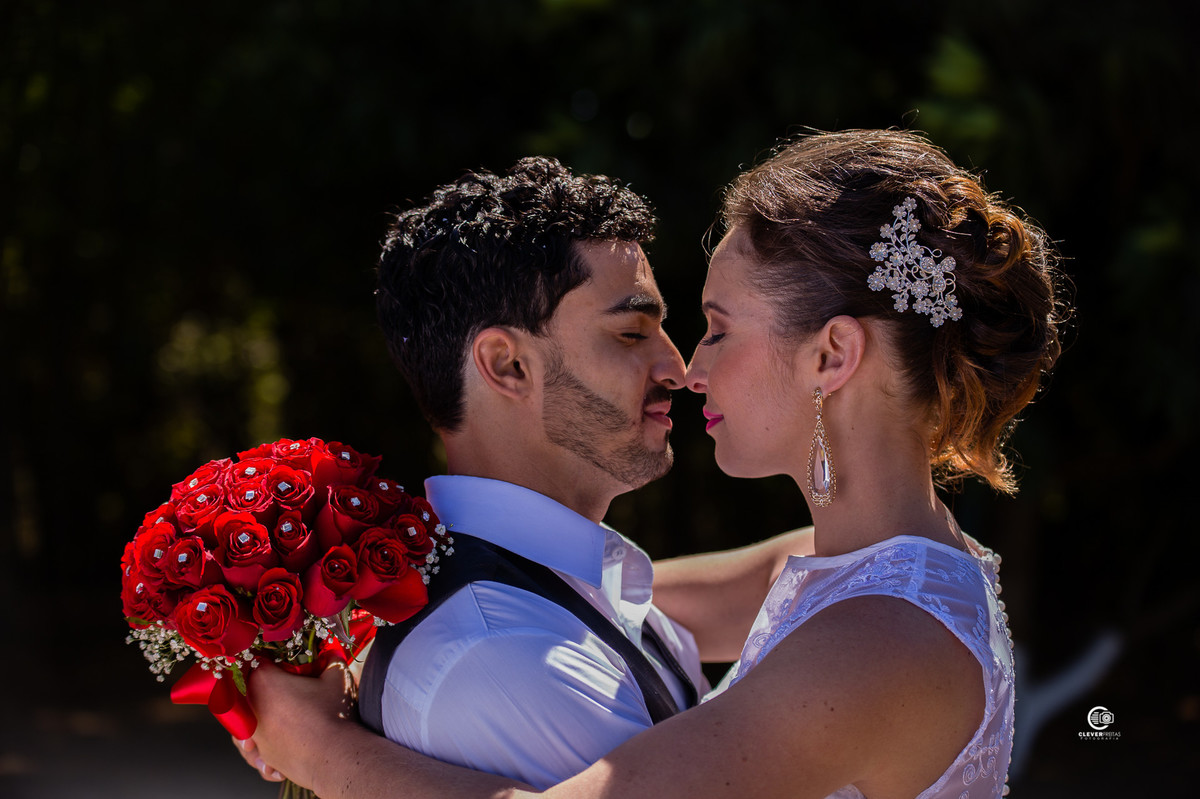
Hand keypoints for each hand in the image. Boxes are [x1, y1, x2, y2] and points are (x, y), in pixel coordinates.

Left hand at [231, 662, 354, 788]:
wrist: (334, 756)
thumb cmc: (333, 715)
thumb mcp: (337, 677)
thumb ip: (331, 660)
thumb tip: (331, 652)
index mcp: (264, 680)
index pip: (260, 662)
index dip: (276, 662)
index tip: (290, 666)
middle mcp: (251, 708)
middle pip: (249, 693)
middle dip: (267, 690)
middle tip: (290, 690)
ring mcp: (254, 735)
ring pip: (246, 726)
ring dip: (260, 722)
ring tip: (280, 722)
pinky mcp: (263, 756)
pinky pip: (256, 753)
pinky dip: (263, 752)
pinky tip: (276, 749)